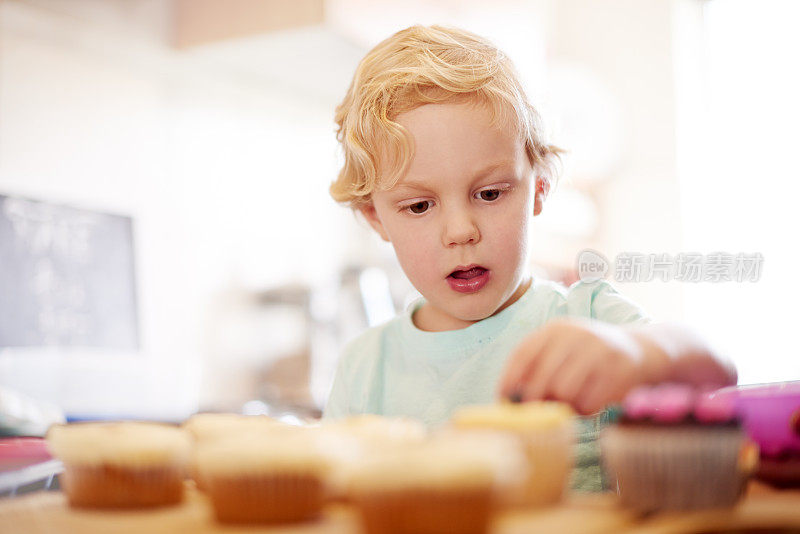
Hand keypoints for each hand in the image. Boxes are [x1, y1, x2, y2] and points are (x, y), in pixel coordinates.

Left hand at [497, 318, 647, 414]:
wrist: (642, 350)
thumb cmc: (590, 359)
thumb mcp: (562, 352)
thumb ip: (538, 368)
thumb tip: (510, 399)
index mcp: (556, 329)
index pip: (522, 354)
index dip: (509, 380)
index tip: (503, 400)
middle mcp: (575, 334)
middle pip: (541, 378)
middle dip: (535, 402)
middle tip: (536, 414)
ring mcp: (599, 349)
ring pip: (564, 392)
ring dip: (565, 406)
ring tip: (574, 402)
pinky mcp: (620, 368)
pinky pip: (590, 401)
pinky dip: (587, 409)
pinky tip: (593, 402)